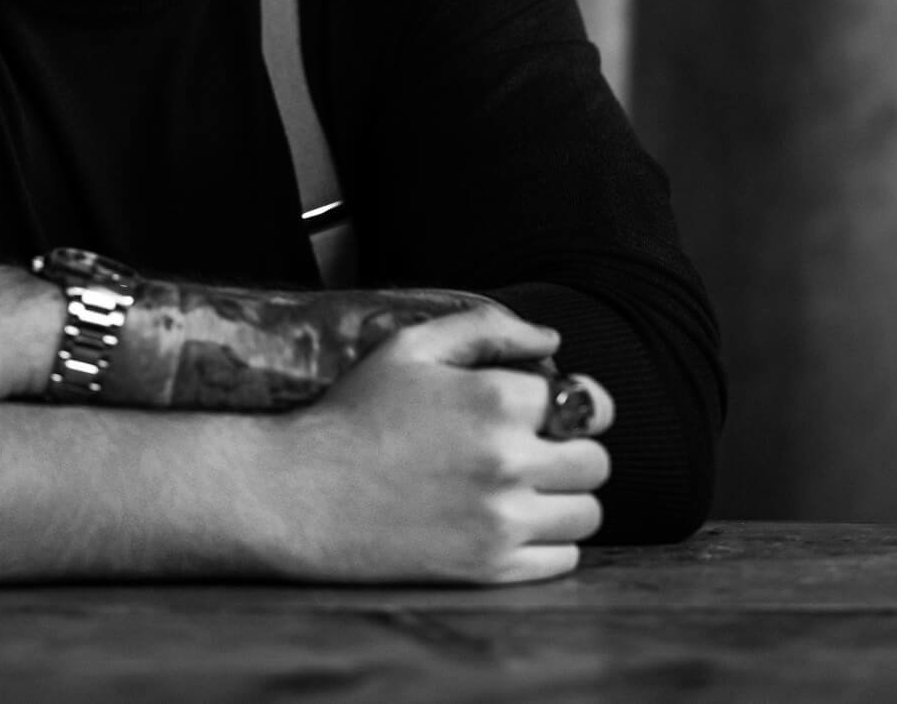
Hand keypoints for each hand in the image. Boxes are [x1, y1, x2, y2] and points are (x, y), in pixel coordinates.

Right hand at [257, 304, 612, 584]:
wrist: (301, 493)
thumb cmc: (354, 413)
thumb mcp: (411, 347)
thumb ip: (488, 328)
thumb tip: (553, 342)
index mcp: (497, 399)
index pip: (590, 405)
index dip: (577, 406)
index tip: (554, 414)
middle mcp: (509, 461)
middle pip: (595, 463)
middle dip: (572, 452)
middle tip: (534, 452)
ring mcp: (501, 520)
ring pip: (587, 514)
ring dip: (564, 500)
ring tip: (521, 489)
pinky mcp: (489, 568)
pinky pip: (562, 559)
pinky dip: (547, 543)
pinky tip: (507, 523)